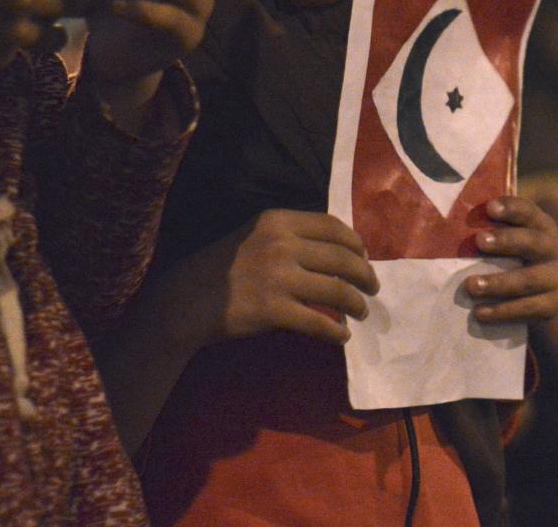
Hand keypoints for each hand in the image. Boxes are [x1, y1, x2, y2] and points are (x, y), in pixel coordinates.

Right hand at [173, 210, 379, 349]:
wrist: (184, 300)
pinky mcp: (274, 310)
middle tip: (372, 287)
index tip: (364, 256)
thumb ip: (291, 236)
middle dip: (365, 274)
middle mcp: (282, 244)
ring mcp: (279, 277)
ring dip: (357, 303)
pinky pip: (319, 322)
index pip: (333, 226)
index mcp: (278, 221)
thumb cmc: (221, 267)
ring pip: (338, 290)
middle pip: (343, 258)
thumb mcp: (254, 235)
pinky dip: (336, 331)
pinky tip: (342, 336)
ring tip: (362, 311)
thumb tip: (337, 250)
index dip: (356, 243)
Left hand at [465, 196, 557, 322]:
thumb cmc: (511, 257)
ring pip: (529, 280)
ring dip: (499, 283)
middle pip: (533, 242)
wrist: (540, 292)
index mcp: (542, 226)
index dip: (512, 209)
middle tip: (479, 241)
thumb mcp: (507, 237)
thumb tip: (443, 218)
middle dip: (507, 241)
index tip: (490, 208)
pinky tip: (479, 312)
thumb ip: (488, 227)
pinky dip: (503, 311)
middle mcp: (556, 249)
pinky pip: (529, 309)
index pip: (529, 212)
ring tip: (471, 286)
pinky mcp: (552, 305)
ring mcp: (557, 279)